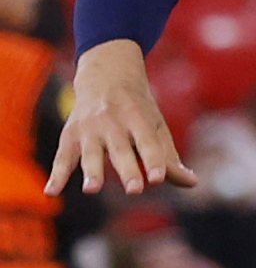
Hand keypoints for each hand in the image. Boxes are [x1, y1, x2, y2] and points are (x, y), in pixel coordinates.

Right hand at [49, 39, 186, 194]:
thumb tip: (192, 183)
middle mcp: (113, 122)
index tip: (158, 178)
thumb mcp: (156, 125)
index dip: (154, 160)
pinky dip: (57, 174)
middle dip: (128, 169)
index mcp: (139, 118)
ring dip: (92, 171)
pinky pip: (62, 157)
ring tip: (91, 190)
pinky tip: (51, 192)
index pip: (149, 142)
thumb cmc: (137, 109)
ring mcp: (89, 129)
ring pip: (91, 153)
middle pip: (121, 150)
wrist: (105, 76)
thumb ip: (168, 157)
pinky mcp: (70, 135)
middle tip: (134, 189)